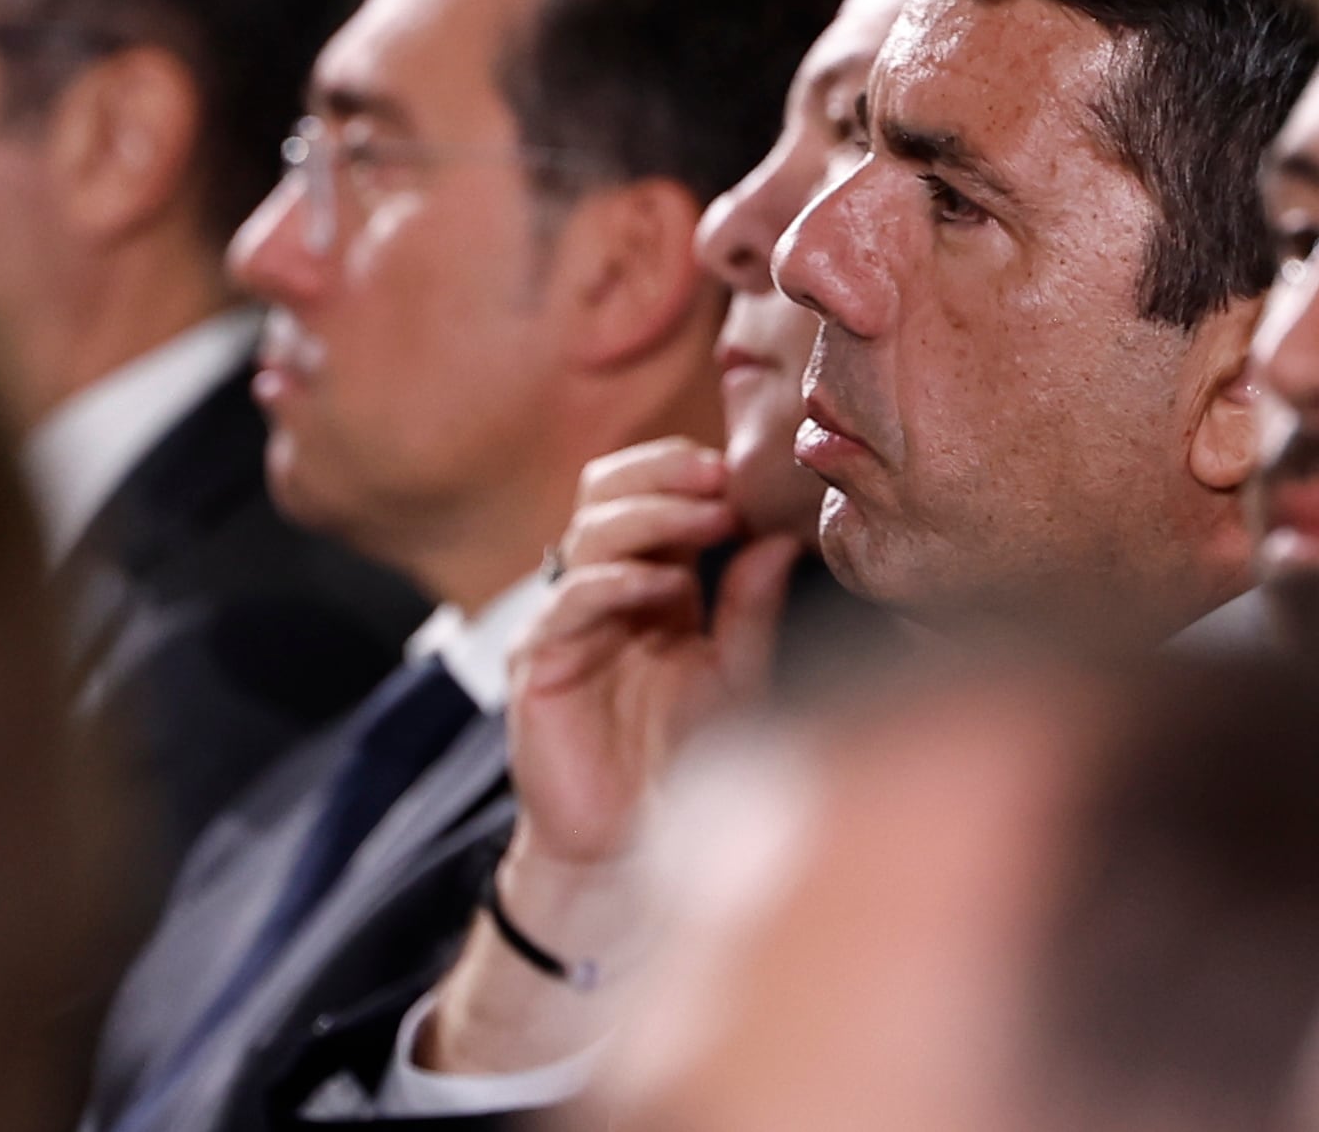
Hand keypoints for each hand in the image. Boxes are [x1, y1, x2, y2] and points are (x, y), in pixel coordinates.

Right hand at [505, 437, 801, 870]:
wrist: (626, 847)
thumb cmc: (678, 761)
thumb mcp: (733, 676)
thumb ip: (750, 609)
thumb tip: (781, 539)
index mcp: (647, 580)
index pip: (647, 491)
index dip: (686, 471)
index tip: (744, 471)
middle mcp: (599, 589)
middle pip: (605, 492)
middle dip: (662, 473)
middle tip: (718, 476)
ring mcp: (562, 621)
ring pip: (588, 535)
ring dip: (650, 516)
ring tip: (707, 517)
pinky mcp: (536, 664)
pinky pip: (565, 604)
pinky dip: (612, 582)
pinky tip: (659, 586)